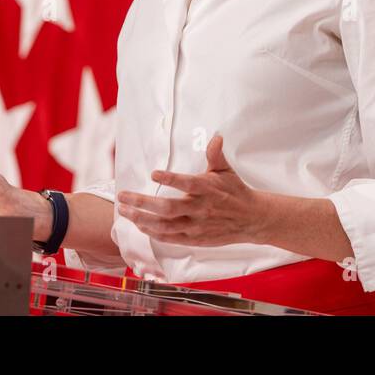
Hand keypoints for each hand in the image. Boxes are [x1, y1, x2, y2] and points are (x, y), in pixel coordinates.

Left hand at [115, 133, 267, 246]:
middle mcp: (200, 208)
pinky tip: (140, 225)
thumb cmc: (235, 191)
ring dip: (142, 219)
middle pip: (167, 208)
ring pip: (164, 225)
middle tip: (123, 196)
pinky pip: (170, 238)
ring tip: (124, 211)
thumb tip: (216, 136)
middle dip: (142, 203)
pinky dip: (153, 233)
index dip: (170, 179)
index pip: (187, 183)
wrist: (251, 219)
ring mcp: (196, 226)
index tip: (153, 173)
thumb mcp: (226, 170)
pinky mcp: (194, 238)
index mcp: (207, 189)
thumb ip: (215, 154)